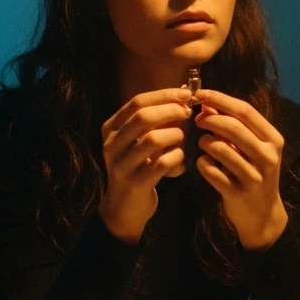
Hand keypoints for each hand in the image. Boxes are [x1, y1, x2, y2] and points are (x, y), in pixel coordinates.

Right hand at [98, 87, 193, 242]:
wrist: (124, 207)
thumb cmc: (138, 166)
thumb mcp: (140, 140)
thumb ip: (156, 119)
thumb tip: (183, 93)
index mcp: (111, 128)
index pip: (137, 102)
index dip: (164, 95)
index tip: (186, 94)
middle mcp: (111, 144)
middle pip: (142, 117)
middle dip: (170, 110)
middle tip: (188, 112)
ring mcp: (121, 165)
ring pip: (153, 139)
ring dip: (175, 135)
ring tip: (182, 138)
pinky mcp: (134, 183)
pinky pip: (162, 163)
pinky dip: (177, 157)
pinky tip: (180, 158)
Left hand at [193, 88, 287, 249]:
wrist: (262, 214)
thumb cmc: (255, 172)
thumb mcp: (252, 147)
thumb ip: (233, 125)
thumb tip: (207, 103)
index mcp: (273, 139)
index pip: (245, 111)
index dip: (221, 99)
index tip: (201, 93)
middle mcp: (268, 156)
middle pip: (233, 127)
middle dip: (210, 119)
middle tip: (197, 119)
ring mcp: (254, 176)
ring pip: (220, 149)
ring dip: (205, 142)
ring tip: (203, 143)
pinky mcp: (238, 193)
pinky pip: (212, 171)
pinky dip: (203, 164)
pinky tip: (205, 163)